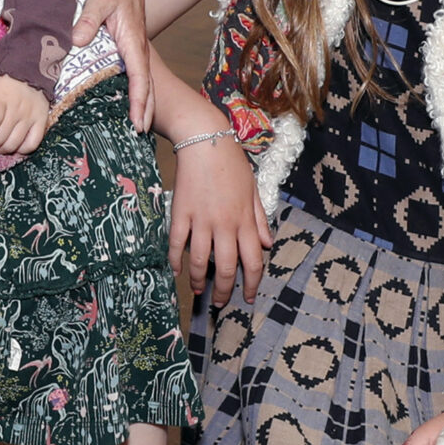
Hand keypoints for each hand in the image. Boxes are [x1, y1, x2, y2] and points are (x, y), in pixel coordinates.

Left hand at [0, 74, 50, 159]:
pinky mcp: (42, 121)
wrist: (30, 67)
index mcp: (0, 99)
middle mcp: (17, 109)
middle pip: (0, 138)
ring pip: (14, 144)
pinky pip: (32, 144)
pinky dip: (20, 150)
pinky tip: (13, 145)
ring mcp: (31, 117)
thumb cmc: (4, 78)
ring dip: (1, 149)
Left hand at [74, 0, 152, 131]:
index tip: (139, 122)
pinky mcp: (129, 44)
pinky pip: (136, 72)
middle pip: (146, 84)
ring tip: (139, 126)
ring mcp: (135, 47)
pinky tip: (130, 102)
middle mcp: (137, 47)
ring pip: (143, 80)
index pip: (139, 77)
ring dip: (143, 102)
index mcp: (132, 40)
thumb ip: (88, 19)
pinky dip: (137, 89)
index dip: (140, 101)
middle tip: (140, 133)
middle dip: (146, 109)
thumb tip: (77, 40)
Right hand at [167, 128, 269, 306]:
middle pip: (227, 268)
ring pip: (201, 261)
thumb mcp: (253, 192)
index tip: (247, 297)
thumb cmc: (232, 164)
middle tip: (221, 303)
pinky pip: (177, 243)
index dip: (251, 284)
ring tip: (198, 291)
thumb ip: (260, 220)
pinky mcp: (181, 213)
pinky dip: (176, 260)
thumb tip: (267, 245)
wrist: (205, 141)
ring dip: (199, 280)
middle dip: (225, 291)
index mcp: (245, 221)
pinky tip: (177, 270)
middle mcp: (225, 225)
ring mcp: (201, 220)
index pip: (253, 262)